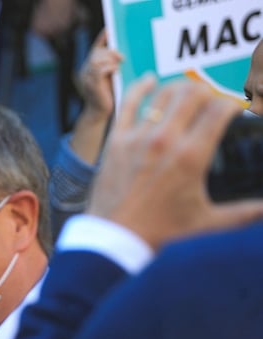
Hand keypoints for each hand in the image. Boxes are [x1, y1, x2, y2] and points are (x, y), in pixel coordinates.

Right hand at [75, 30, 121, 119]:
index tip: (109, 30)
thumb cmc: (108, 96)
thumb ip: (113, 67)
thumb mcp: (111, 78)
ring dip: (110, 60)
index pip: (95, 49)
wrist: (100, 114)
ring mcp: (86, 78)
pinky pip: (98, 71)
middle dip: (110, 52)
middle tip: (122, 57)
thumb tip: (122, 57)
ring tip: (120, 64)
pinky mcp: (91, 86)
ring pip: (96, 60)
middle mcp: (85, 71)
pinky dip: (108, 68)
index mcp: (90, 67)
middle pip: (96, 53)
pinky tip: (115, 71)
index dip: (101, 39)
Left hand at [87, 76, 262, 249]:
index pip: (220, 110)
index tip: (237, 107)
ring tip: (191, 90)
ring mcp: (137, 138)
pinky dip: (140, 87)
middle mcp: (165, 141)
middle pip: (194, 93)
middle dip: (210, 90)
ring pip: (164, 93)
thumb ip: (243, 213)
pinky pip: (127, 103)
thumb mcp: (207, 221)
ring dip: (181, 86)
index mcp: (191, 157)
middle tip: (214, 99)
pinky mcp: (115, 140)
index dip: (233, 102)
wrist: (115, 238)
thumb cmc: (161, 232)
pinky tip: (150, 80)